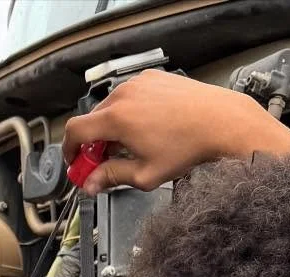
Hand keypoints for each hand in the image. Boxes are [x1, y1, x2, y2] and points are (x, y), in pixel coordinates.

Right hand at [63, 71, 289, 193]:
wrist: (220, 121)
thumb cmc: (188, 146)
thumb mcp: (145, 174)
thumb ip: (112, 177)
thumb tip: (92, 184)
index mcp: (116, 118)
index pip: (74, 131)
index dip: (69, 150)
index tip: (75, 163)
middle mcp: (124, 95)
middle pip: (92, 120)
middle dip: (93, 144)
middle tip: (102, 164)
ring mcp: (139, 83)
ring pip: (111, 108)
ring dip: (111, 128)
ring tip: (128, 148)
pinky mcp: (153, 79)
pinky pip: (130, 97)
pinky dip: (128, 113)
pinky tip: (144, 130)